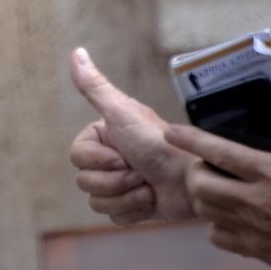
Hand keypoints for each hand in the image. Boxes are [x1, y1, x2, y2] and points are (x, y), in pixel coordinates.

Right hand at [67, 47, 195, 222]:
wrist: (194, 179)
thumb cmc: (160, 144)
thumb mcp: (122, 113)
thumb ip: (95, 86)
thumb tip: (76, 52)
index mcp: (103, 137)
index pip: (77, 157)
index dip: (99, 162)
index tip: (124, 155)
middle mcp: (109, 159)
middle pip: (84, 181)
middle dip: (115, 181)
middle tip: (139, 172)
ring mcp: (119, 185)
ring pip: (97, 201)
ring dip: (126, 196)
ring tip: (149, 187)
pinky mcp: (131, 207)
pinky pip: (114, 217)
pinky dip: (134, 210)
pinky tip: (151, 200)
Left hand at [165, 117, 270, 269]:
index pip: (219, 151)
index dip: (191, 139)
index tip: (171, 131)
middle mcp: (253, 200)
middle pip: (198, 182)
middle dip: (194, 170)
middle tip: (205, 164)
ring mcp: (249, 228)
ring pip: (203, 208)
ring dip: (203, 195)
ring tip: (215, 187)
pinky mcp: (252, 250)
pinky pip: (216, 235)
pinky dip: (216, 225)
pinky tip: (230, 217)